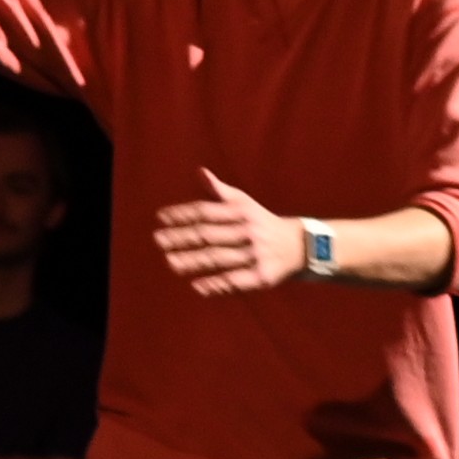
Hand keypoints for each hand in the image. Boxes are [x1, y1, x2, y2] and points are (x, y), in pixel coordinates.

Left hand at [155, 169, 308, 299]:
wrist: (300, 246)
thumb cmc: (262, 222)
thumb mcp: (245, 204)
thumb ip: (220, 191)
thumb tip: (201, 172)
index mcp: (243, 211)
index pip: (207, 211)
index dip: (183, 213)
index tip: (161, 217)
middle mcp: (249, 231)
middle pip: (209, 234)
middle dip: (182, 237)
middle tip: (158, 240)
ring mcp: (256, 254)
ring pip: (219, 258)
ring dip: (194, 260)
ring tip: (170, 262)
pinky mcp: (263, 275)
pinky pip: (236, 280)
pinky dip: (217, 284)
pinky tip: (197, 286)